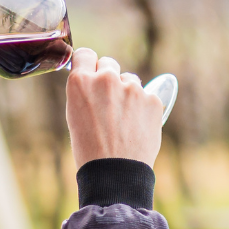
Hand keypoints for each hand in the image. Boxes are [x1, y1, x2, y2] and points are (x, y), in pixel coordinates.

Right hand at [66, 48, 163, 168]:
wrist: (116, 174)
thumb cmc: (90, 150)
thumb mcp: (75, 116)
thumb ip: (87, 93)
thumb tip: (97, 81)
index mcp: (80, 82)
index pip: (85, 55)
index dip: (88, 65)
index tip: (91, 74)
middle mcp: (106, 79)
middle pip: (109, 64)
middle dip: (108, 78)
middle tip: (108, 103)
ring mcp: (132, 88)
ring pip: (130, 80)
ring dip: (127, 93)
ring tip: (123, 121)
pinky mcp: (153, 99)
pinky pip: (147, 96)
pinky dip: (144, 109)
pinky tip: (137, 127)